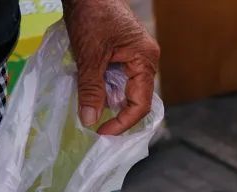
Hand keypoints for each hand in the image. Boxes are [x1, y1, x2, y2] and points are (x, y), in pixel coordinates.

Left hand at [64, 0, 159, 135]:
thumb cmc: (92, 15)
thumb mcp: (89, 56)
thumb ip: (91, 89)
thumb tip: (90, 120)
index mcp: (145, 61)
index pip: (141, 103)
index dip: (123, 122)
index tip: (102, 132)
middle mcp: (146, 59)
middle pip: (137, 97)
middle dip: (116, 112)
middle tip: (95, 122)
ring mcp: (137, 54)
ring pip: (127, 87)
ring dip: (109, 98)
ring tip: (91, 106)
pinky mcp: (126, 50)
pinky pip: (120, 76)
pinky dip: (106, 85)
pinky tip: (92, 88)